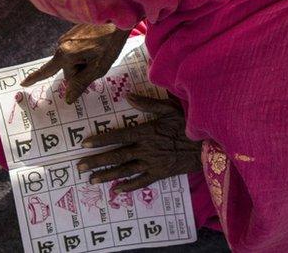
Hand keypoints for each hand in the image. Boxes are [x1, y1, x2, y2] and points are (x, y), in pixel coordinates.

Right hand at [22, 23, 129, 103]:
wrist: (116, 18)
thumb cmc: (109, 43)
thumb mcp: (98, 68)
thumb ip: (81, 83)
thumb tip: (68, 99)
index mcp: (66, 54)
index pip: (46, 71)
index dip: (35, 78)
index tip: (23, 84)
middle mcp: (61, 45)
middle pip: (67, 70)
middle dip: (80, 72)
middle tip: (97, 63)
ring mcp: (66, 37)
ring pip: (71, 60)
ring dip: (83, 62)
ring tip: (98, 53)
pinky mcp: (71, 33)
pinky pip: (74, 51)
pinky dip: (83, 53)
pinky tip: (95, 47)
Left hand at [77, 94, 201, 192]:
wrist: (208, 147)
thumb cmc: (189, 124)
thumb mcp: (170, 109)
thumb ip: (148, 104)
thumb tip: (128, 97)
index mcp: (145, 132)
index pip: (118, 136)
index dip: (100, 140)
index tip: (84, 144)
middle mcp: (145, 149)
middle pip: (116, 156)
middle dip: (96, 161)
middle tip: (79, 167)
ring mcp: (152, 163)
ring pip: (125, 171)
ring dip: (107, 175)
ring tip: (91, 180)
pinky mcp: (161, 173)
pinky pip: (142, 182)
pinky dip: (129, 187)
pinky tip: (117, 191)